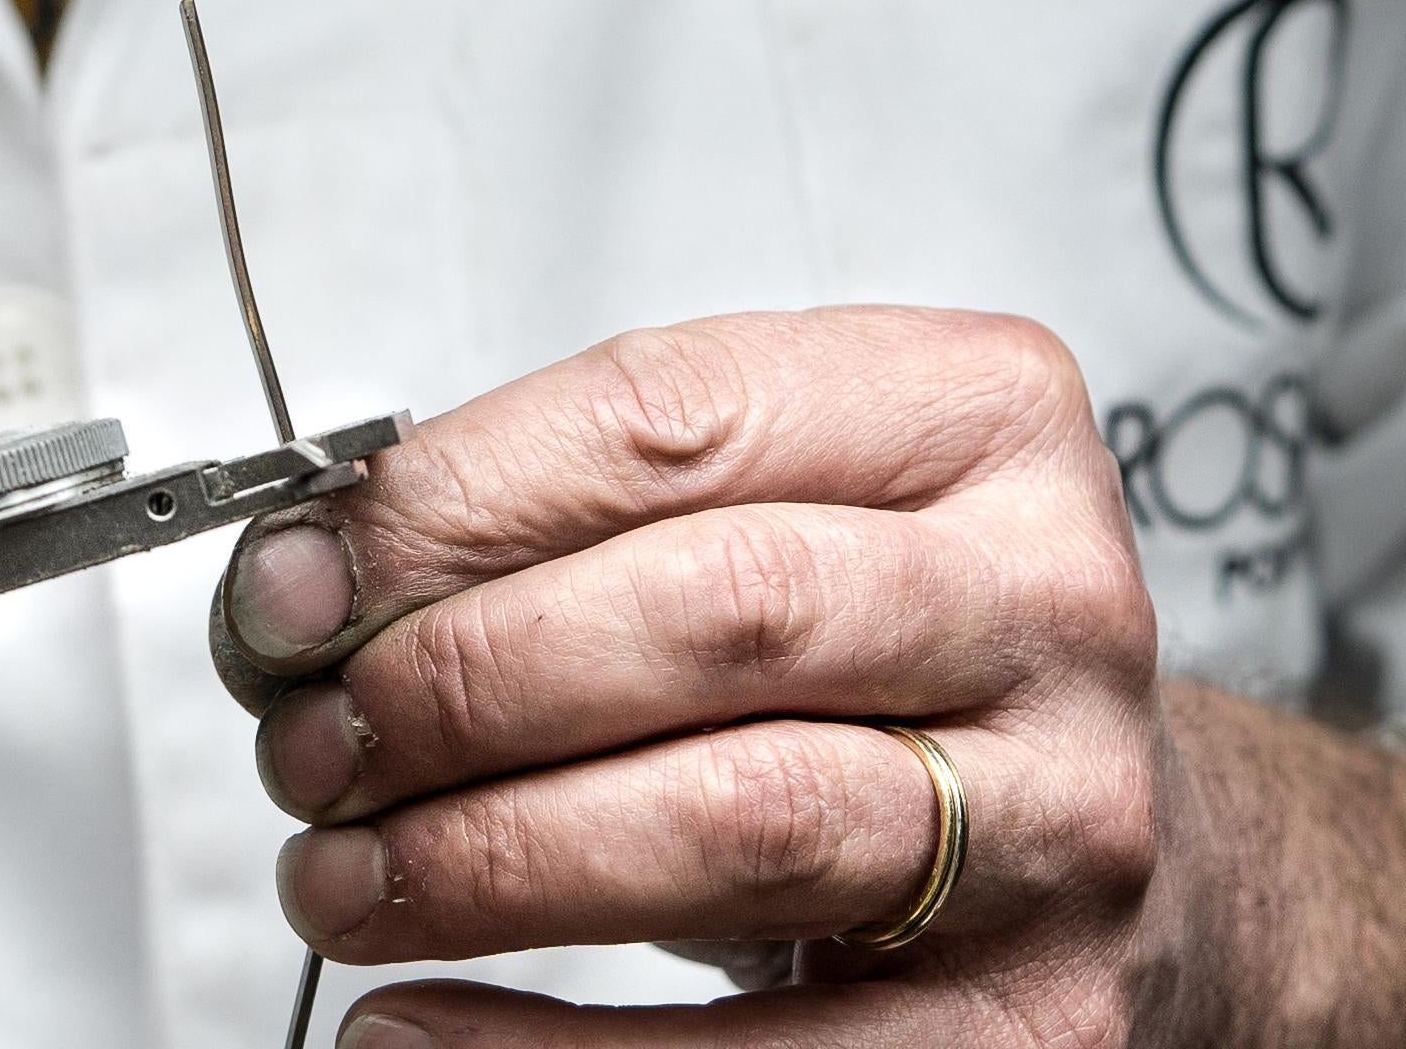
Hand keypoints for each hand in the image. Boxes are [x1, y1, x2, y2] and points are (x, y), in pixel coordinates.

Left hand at [212, 309, 1405, 1045]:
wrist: (1112, 829)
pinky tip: (421, 1027)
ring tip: (343, 879)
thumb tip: (296, 593)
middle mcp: (1043, 603)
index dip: (446, 504)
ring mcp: (1063, 817)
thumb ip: (548, 522)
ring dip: (489, 859)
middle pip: (713, 615)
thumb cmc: (879, 650)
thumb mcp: (750, 516)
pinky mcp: (1040, 1023)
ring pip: (741, 821)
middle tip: (308, 746)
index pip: (667, 420)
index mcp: (971, 418)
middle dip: (462, 682)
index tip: (293, 586)